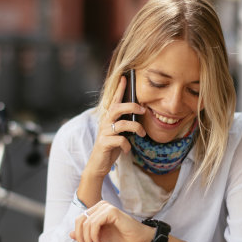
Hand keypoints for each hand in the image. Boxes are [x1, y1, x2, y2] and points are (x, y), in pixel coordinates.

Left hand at [70, 200, 153, 241]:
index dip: (78, 235)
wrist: (137, 240)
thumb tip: (70, 234)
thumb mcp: (98, 238)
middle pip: (80, 221)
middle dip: (81, 238)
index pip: (79, 220)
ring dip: (88, 240)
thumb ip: (85, 235)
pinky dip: (94, 236)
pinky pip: (94, 224)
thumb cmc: (121, 237)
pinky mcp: (111, 211)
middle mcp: (100, 205)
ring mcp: (106, 207)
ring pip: (86, 224)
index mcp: (97, 210)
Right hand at [77, 76, 144, 205]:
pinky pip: (120, 140)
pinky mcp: (104, 143)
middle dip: (131, 106)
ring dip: (135, 127)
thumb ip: (125, 123)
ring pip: (121, 124)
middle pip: (117, 108)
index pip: (114, 100)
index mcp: (109, 118)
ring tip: (142, 134)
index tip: (125, 78)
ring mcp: (104, 133)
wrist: (98, 164)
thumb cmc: (111, 147)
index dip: (119, 89)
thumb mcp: (119, 133)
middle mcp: (105, 123)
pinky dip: (126, 145)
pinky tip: (127, 149)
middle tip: (143, 109)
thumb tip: (139, 114)